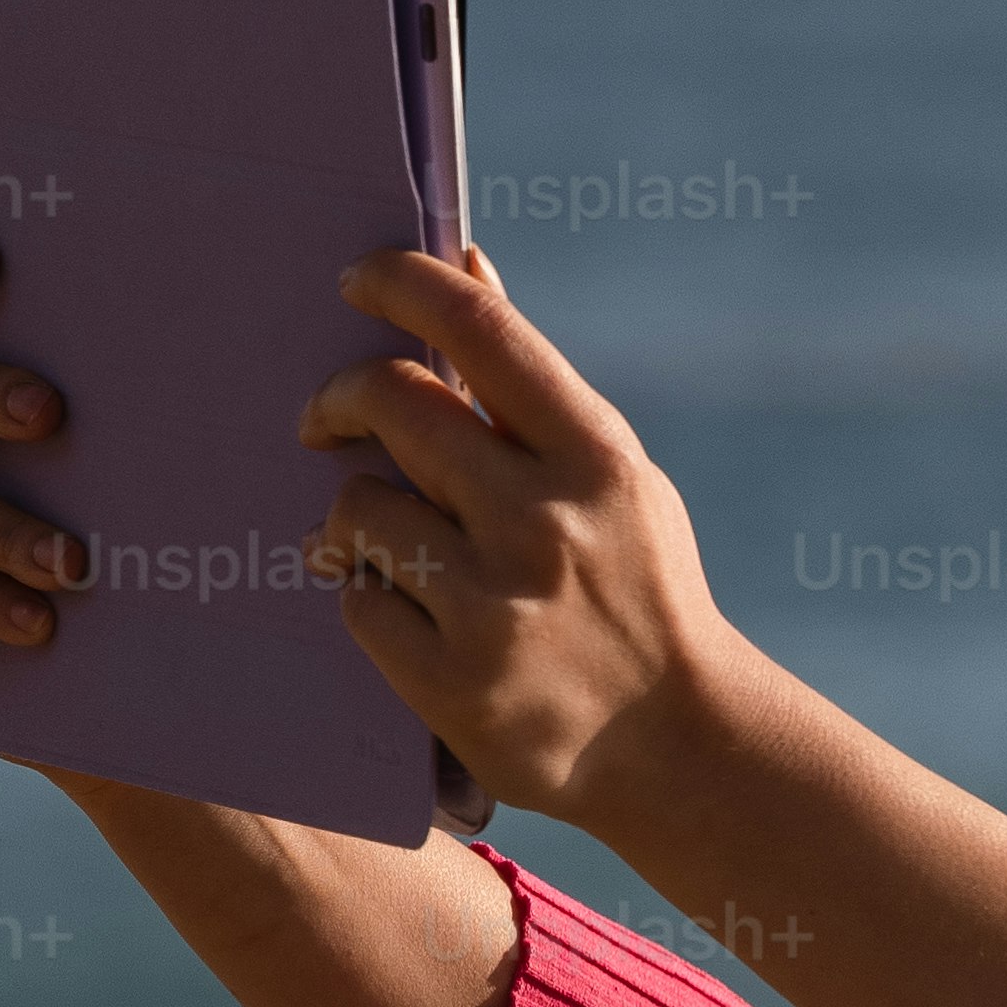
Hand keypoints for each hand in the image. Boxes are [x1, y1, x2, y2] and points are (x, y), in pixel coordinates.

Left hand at [301, 244, 717, 829]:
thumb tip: (465, 261)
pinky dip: (364, 597)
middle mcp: (546, 524)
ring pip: (357, 508)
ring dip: (348, 516)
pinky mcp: (455, 684)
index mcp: (596, 459)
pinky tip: (400, 611)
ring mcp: (497, 608)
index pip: (479, 330)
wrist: (683, 744)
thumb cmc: (637, 590)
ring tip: (369, 541)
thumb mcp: (612, 479)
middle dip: (338, 400)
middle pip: (392, 403)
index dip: (402, 282)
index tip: (355, 280)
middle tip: (322, 422)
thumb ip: (529, 385)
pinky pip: (356, 603)